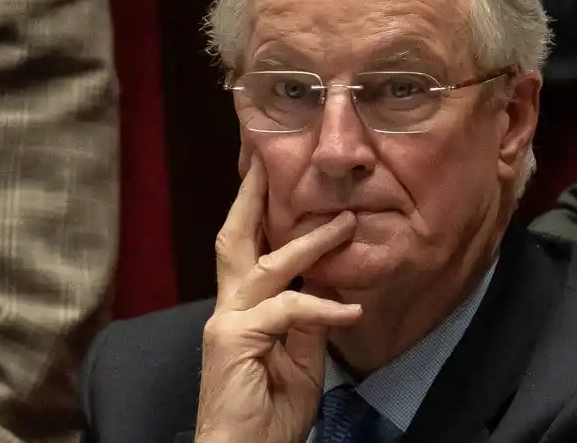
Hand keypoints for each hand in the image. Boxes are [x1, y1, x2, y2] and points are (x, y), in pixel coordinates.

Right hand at [195, 156, 361, 442]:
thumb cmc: (266, 416)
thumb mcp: (299, 363)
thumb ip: (306, 324)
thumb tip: (327, 289)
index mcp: (240, 311)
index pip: (247, 251)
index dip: (257, 213)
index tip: (272, 177)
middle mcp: (227, 308)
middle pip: (235, 238)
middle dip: (251, 197)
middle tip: (267, 159)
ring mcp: (226, 322)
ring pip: (267, 265)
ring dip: (309, 242)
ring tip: (347, 222)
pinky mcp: (233, 340)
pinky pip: (287, 310)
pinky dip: (322, 307)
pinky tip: (350, 311)